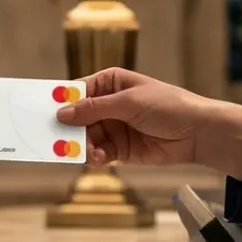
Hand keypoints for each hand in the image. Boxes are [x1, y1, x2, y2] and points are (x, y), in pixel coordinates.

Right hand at [55, 68, 241, 177]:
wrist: (198, 133)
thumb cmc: (168, 106)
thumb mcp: (129, 102)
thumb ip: (94, 108)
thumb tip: (62, 112)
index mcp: (110, 83)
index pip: (77, 91)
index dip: (61, 102)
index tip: (43, 112)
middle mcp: (108, 104)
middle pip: (77, 117)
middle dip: (68, 128)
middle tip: (56, 139)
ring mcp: (113, 127)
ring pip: (85, 137)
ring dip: (83, 145)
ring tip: (87, 151)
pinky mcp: (120, 149)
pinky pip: (98, 153)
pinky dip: (95, 157)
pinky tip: (100, 158)